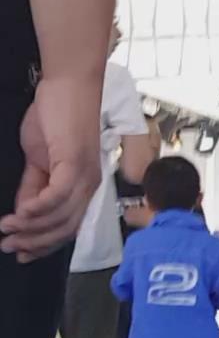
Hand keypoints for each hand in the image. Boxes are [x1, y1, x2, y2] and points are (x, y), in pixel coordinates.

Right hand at [0, 75, 101, 260]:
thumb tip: (24, 211)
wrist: (68, 84)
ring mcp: (85, 176)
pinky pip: (56, 197)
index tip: (21, 253)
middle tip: (8, 246)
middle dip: (34, 243)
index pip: (68, 227)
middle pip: (65, 229)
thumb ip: (35, 185)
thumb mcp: (40, 158)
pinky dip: (37, 209)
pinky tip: (19, 214)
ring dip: (31, 228)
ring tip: (7, 230)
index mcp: (84, 185)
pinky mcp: (76, 163)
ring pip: (60, 217)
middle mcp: (90, 185)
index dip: (44, 244)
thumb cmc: (56, 116)